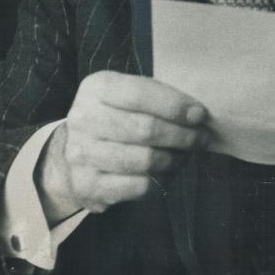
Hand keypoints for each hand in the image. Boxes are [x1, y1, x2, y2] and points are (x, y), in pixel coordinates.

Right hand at [35, 71, 208, 223]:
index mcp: (97, 87)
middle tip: (201, 138)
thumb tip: (197, 114)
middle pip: (145, 130)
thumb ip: (157, 97)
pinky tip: (167, 172)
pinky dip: (160, 180)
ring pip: (144, 160)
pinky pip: (137, 186)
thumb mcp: (128, 93)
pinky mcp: (87, 184)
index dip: (174, 106)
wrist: (74, 148)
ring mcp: (82, 153)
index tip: (200, 115)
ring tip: (185, 154)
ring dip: (174, 159)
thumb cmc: (115, 115)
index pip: (140, 94)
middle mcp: (84, 119)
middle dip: (182, 135)